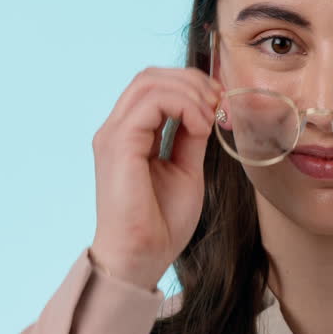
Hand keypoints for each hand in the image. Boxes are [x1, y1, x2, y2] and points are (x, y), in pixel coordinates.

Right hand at [89, 67, 221, 289]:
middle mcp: (116, 130)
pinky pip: (151, 102)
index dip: (190, 84)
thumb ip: (190, 138)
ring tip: (210, 118)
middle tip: (219, 102)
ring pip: (149, 81)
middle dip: (191, 81)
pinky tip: (200, 126)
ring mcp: (113, 135)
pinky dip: (183, 106)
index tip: (219, 102)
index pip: (154, 86)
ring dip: (189, 91)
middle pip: (150, 75)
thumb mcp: (186, 169)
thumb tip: (206, 110)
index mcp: (129, 135)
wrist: (141, 258)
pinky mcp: (118, 145)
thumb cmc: (160, 223)